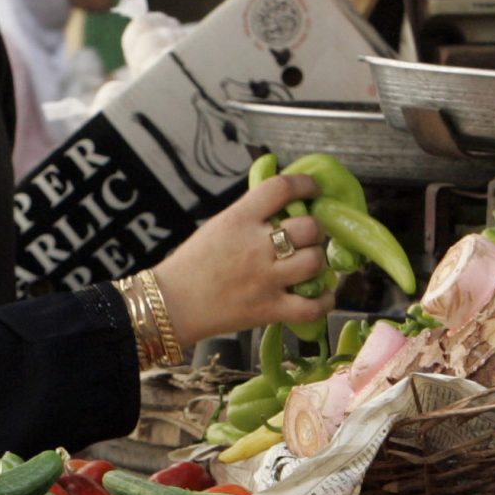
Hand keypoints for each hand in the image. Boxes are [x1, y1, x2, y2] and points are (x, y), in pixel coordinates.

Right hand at [148, 171, 331, 346]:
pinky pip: (312, 306)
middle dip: (315, 231)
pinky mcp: (268, 309)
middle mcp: (255, 246)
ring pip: (314, 262)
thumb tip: (282, 205)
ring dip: (318, 262)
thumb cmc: (191, 265)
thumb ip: (249, 215)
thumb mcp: (217, 226)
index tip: (313, 190)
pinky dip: (324, 300)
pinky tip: (322, 295)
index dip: (305, 184)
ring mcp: (264, 279)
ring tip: (310, 265)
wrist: (171, 305)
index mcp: (239, 219)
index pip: (281, 189)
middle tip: (308, 238)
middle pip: (308, 227)